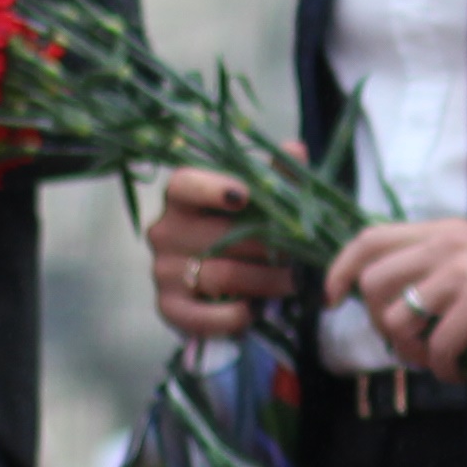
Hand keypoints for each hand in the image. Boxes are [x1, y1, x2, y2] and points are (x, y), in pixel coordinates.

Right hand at [145, 164, 312, 344]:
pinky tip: (257, 310)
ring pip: (221, 275)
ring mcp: (163, 271)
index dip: (212, 188)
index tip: (244, 196)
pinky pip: (204, 316)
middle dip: (269, 247)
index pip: (184, 184)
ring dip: (266, 282)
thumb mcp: (261, 204)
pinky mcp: (169, 308)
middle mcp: (165, 231)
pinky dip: (237, 316)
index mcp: (182, 197)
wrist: (224, 286)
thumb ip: (277, 178)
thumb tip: (295, 149)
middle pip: (219, 236)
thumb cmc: (245, 232)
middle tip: (304, 256)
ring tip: (294, 283)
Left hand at [333, 217, 466, 380]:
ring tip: (435, 359)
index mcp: (438, 231)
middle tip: (404, 341)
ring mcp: (464, 273)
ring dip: (411, 352)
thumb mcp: (466, 256)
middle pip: (374, 284)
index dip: (340, 270)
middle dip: (378, 322)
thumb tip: (372, 293)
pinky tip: (460, 369)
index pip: (370, 239)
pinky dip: (443, 368)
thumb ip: (425, 263)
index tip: (333, 299)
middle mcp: (447, 246)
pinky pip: (438, 345)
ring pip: (399, 320)